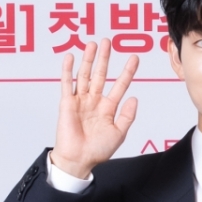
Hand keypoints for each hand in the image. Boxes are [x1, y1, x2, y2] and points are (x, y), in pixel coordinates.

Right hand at [51, 40, 138, 178]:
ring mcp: (80, 101)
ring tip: (92, 44)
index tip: (134, 58)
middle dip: (105, 58)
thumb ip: (127, 116)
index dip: (127, 72)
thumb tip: (134, 98)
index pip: (119, 85)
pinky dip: (68, 70)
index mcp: (108, 108)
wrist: (78, 160)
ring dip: (88, 59)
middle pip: (100, 74)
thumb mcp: (119, 134)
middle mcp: (94, 101)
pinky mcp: (67, 103)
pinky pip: (67, 83)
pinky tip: (71, 57)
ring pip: (85, 75)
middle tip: (108, 42)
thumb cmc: (97, 150)